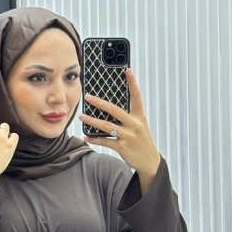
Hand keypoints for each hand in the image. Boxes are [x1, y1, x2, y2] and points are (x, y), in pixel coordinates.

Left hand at [79, 68, 160, 188]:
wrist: (150, 161)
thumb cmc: (142, 141)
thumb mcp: (140, 126)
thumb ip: (129, 116)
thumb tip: (110, 108)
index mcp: (139, 116)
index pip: (136, 96)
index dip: (132, 83)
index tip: (127, 70)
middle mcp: (135, 124)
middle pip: (114, 110)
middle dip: (99, 103)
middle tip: (88, 97)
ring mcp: (128, 136)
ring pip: (107, 126)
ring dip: (92, 121)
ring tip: (81, 117)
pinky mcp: (123, 147)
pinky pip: (105, 141)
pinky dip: (95, 139)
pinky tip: (86, 136)